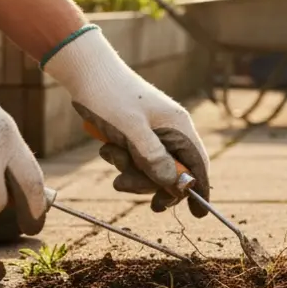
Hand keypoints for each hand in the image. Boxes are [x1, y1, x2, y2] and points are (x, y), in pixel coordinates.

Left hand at [42, 26, 210, 216]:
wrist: (86, 71)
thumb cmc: (109, 95)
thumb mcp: (130, 129)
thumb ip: (153, 157)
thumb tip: (175, 185)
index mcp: (178, 126)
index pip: (198, 164)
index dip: (200, 190)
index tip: (198, 216)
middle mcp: (172, 129)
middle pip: (173, 171)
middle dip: (149, 183)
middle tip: (122, 186)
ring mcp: (155, 131)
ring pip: (152, 167)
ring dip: (130, 170)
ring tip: (109, 152)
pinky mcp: (139, 132)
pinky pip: (138, 159)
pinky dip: (123, 160)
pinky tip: (108, 146)